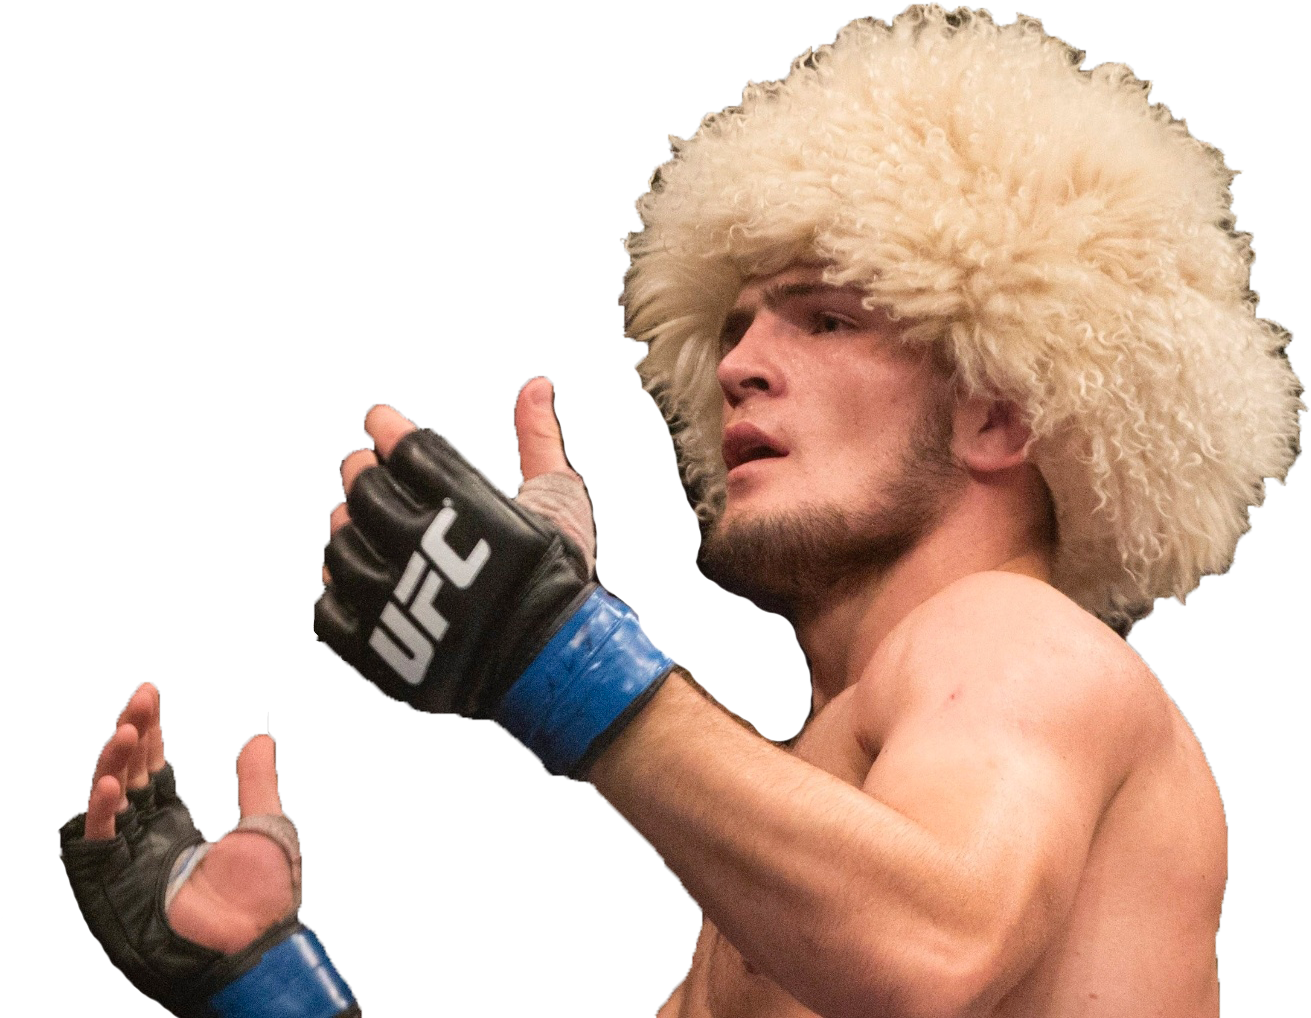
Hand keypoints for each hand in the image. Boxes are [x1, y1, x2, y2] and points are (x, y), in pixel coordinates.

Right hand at [79, 682, 296, 954]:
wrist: (255, 950)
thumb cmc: (263, 899)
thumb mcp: (265, 826)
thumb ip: (256, 782)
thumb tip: (260, 738)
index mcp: (177, 824)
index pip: (153, 768)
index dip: (150, 733)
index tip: (148, 694)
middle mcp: (146, 837)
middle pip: (128, 774)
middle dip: (130, 734)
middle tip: (139, 697)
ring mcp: (127, 860)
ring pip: (106, 801)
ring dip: (111, 764)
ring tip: (125, 729)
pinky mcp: (114, 886)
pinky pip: (98, 843)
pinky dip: (100, 812)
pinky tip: (111, 783)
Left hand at [313, 375, 671, 778]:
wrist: (552, 663)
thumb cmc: (558, 576)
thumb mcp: (560, 500)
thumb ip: (539, 440)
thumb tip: (536, 384)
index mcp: (468, 511)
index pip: (409, 452)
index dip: (389, 431)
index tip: (379, 421)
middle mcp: (423, 552)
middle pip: (365, 493)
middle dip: (360, 473)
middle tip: (362, 469)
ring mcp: (394, 604)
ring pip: (340, 548)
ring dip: (344, 528)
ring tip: (355, 523)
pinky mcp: (376, 649)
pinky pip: (328, 609)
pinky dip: (334, 587)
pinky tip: (353, 576)